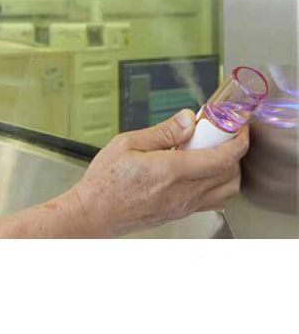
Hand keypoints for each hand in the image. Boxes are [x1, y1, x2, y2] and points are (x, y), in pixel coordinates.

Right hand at [65, 109, 248, 236]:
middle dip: (233, 151)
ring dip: (228, 170)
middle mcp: (183, 193)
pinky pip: (212, 201)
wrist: (94, 214)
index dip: (237, 140)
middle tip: (219, 135)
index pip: (222, 158)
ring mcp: (183, 206)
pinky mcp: (179, 214)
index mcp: (172, 171)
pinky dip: (217, 184)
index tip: (237, 127)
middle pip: (231, 174)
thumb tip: (187, 119)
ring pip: (226, 191)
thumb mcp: (127, 143)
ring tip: (210, 152)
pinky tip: (198, 171)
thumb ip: (162, 131)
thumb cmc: (105, 181)